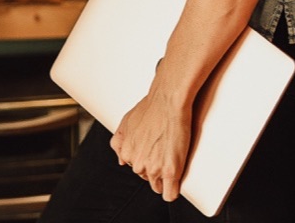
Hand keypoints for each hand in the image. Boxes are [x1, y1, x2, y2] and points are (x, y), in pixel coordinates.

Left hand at [110, 84, 191, 202]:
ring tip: (171, 160)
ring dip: (164, 178)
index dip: (146, 162)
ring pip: (158, 186)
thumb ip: (119, 142)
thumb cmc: (151, 107)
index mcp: (127, 153)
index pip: (135, 170)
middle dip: (154, 168)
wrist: (168, 100)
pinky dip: (173, 190)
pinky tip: (175, 182)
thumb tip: (120, 161)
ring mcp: (154, 169)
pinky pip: (170, 194)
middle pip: (146, 178)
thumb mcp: (127, 122)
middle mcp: (137, 163)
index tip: (153, 154)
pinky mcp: (170, 171)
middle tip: (164, 152)